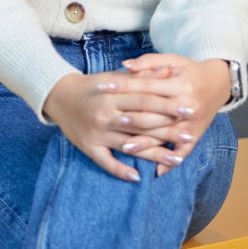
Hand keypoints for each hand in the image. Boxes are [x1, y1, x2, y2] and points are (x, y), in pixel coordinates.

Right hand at [41, 65, 196, 182]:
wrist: (58, 95)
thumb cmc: (93, 85)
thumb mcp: (115, 76)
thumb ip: (142, 76)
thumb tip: (169, 71)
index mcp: (113, 93)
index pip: (146, 99)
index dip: (168, 105)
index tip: (188, 110)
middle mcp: (106, 113)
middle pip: (142, 123)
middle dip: (167, 130)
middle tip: (189, 136)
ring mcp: (97, 132)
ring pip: (130, 145)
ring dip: (154, 154)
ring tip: (176, 158)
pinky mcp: (88, 147)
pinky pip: (106, 162)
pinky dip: (120, 170)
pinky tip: (138, 177)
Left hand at [107, 53, 230, 177]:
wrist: (219, 82)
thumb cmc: (190, 69)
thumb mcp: (172, 60)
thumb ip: (148, 62)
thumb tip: (125, 66)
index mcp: (179, 85)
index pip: (146, 86)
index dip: (124, 86)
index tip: (104, 87)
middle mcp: (186, 105)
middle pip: (154, 113)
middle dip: (132, 118)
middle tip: (112, 121)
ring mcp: (192, 123)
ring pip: (165, 135)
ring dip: (146, 143)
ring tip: (125, 147)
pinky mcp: (196, 134)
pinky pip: (183, 151)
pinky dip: (171, 162)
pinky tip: (157, 172)